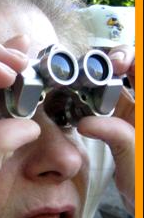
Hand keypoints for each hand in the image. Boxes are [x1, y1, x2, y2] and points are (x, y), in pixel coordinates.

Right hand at [78, 45, 134, 213]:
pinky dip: (91, 99)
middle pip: (129, 70)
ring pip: (114, 85)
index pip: (142, 68)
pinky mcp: (120, 124)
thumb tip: (86, 123)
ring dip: (97, 80)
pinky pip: (104, 103)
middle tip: (90, 70)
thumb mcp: (136, 160)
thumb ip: (116, 135)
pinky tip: (79, 101)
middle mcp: (140, 107)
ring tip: (80, 80)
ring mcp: (131, 115)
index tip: (113, 64)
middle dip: (109, 64)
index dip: (129, 58)